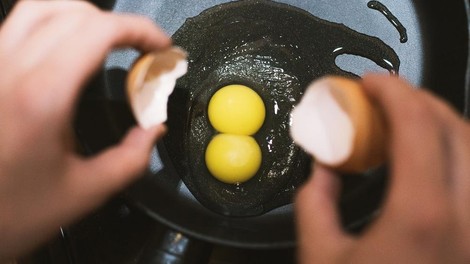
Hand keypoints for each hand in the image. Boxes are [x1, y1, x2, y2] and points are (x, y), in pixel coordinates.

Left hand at [0, 1, 169, 260]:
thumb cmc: (10, 212)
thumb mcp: (85, 192)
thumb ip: (132, 158)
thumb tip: (154, 130)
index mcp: (41, 97)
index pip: (97, 31)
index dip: (140, 30)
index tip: (161, 47)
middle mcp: (9, 71)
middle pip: (72, 12)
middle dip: (119, 24)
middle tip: (142, 47)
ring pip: (38, 8)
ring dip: (84, 16)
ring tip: (109, 39)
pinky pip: (17, 26)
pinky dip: (55, 24)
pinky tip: (70, 48)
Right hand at [295, 75, 469, 262]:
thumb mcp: (321, 257)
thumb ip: (315, 204)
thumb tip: (323, 171)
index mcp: (421, 215)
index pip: (418, 125)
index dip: (393, 91)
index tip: (370, 82)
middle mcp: (465, 218)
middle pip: (457, 129)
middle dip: (420, 100)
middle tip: (386, 97)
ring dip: (441, 124)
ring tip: (406, 123)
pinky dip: (451, 153)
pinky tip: (425, 162)